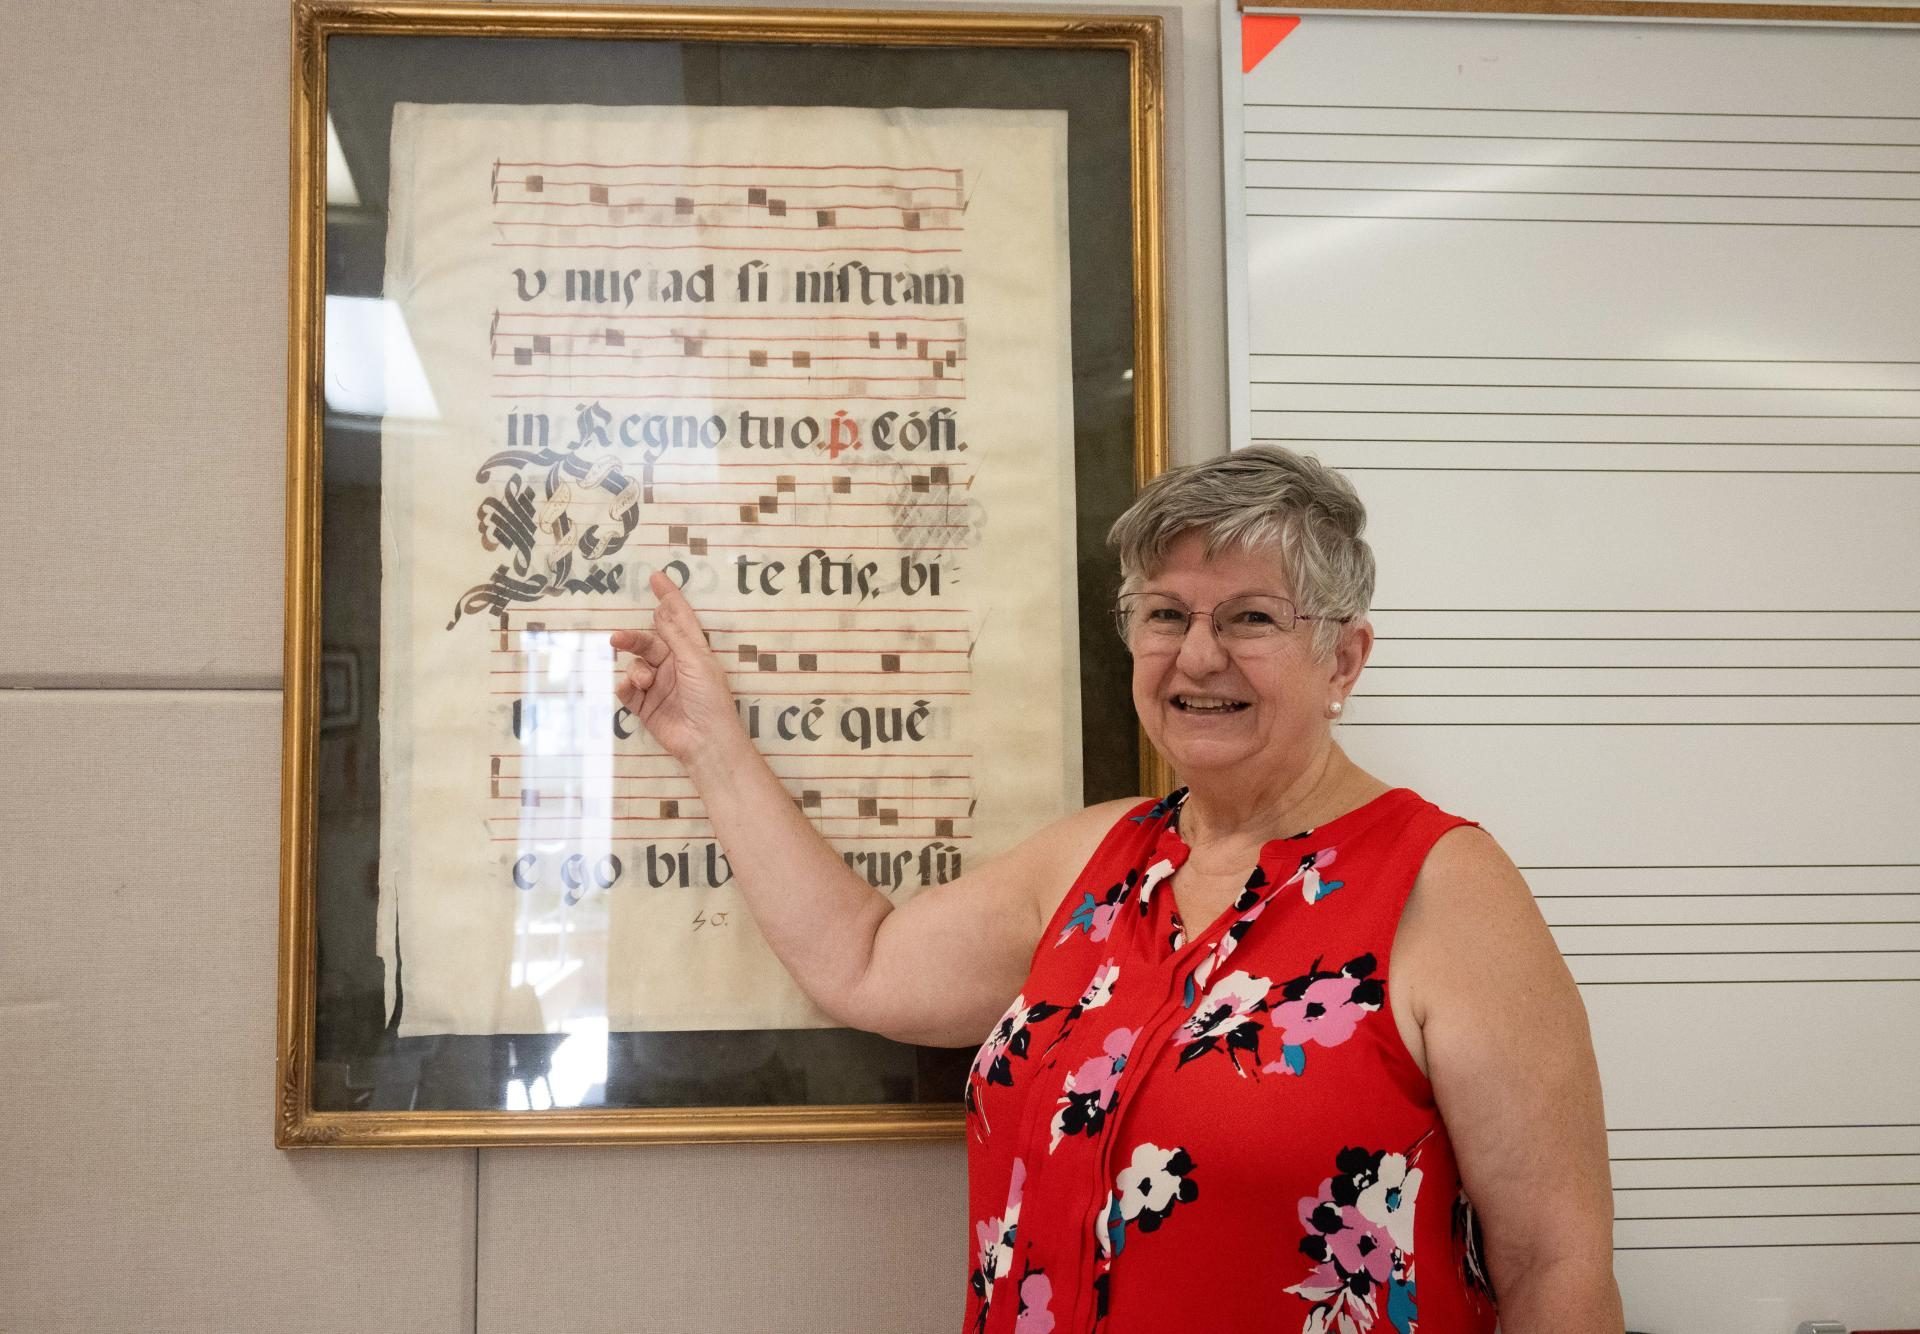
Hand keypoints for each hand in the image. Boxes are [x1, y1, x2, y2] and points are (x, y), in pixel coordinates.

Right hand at [610, 573, 744, 766]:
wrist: (705, 740)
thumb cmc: (710, 699)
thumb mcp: (696, 662)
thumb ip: (675, 636)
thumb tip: (662, 610)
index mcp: (692, 651)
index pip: (678, 618)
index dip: (668, 598)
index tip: (655, 577)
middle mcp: (674, 665)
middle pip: (648, 642)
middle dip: (632, 639)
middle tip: (617, 638)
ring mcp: (659, 686)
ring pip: (635, 666)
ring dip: (635, 670)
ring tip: (643, 681)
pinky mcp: (646, 706)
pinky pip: (628, 691)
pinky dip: (626, 687)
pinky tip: (630, 689)